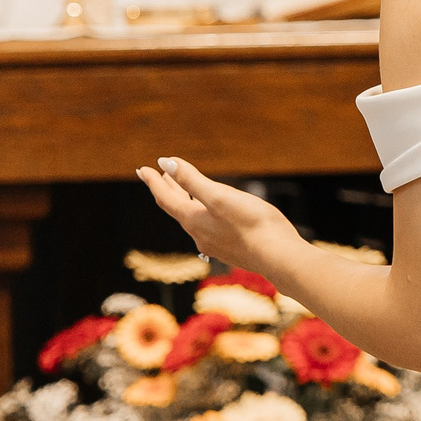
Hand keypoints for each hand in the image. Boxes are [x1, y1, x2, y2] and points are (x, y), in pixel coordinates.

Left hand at [138, 157, 297, 279]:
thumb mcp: (219, 196)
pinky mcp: (230, 249)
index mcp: (194, 220)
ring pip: (192, 219)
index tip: (142, 169)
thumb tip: (165, 163)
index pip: (165, 199)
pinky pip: (207, 228)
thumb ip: (191, 180)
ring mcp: (215, 244)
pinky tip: (212, 214)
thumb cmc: (252, 223)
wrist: (278, 257)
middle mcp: (199, 234)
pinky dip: (201, 213)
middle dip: (167, 190)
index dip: (153, 182)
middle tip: (158, 175)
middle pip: (177, 208)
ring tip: (183, 190)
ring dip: (184, 201)